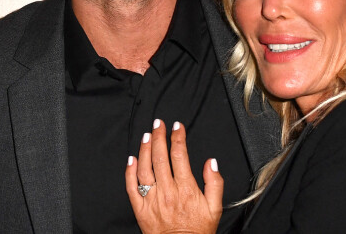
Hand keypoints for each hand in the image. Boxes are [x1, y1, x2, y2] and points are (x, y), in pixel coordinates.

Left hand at [125, 119, 222, 233]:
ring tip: (147, 135)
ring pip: (145, 167)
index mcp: (185, 189)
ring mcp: (152, 199)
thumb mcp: (215, 209)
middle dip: (159, 136)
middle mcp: (167, 192)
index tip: (177, 126)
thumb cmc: (197, 231)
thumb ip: (215, 183)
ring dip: (145, 149)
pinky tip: (132, 159)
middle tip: (158, 123)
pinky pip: (132, 186)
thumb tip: (211, 163)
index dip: (178, 137)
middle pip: (160, 156)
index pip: (180, 155)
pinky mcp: (140, 208)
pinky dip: (130, 171)